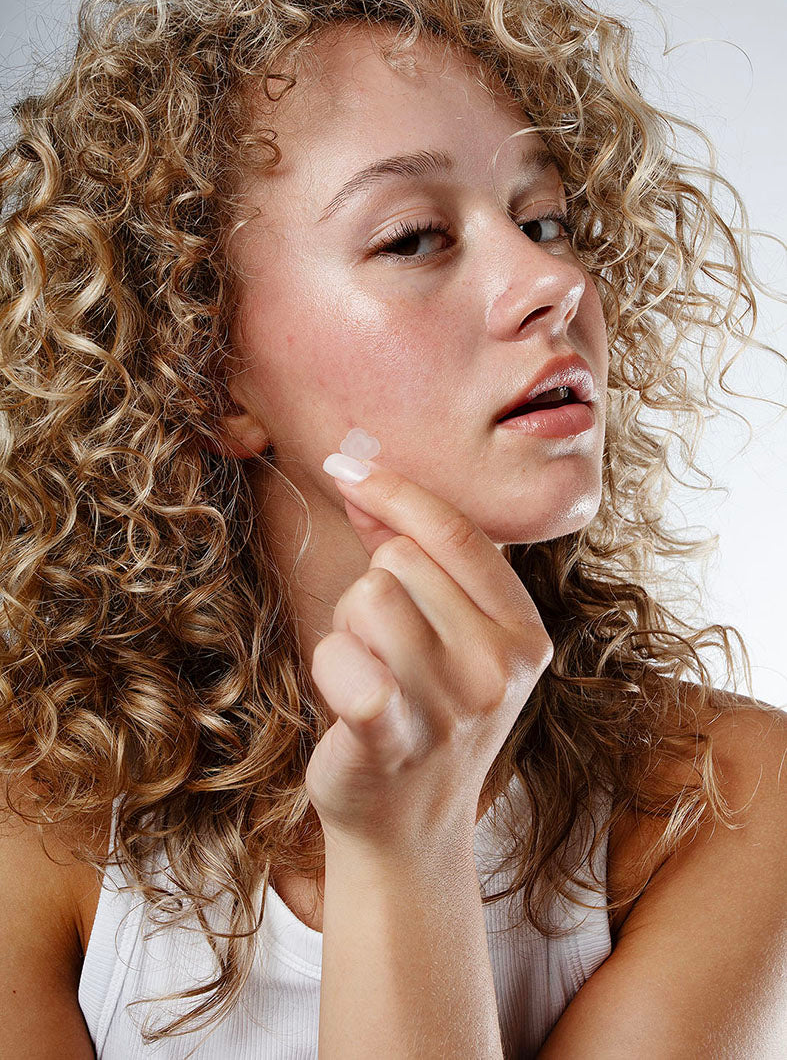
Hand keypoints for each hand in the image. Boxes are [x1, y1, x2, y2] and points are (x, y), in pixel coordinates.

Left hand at [305, 456, 553, 858]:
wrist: (407, 827)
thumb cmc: (420, 712)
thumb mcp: (444, 634)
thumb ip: (414, 553)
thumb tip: (364, 474)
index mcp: (524, 633)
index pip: (457, 532)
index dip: (395, 489)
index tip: (347, 466)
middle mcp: (500, 667)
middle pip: (400, 561)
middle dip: (373, 590)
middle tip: (382, 649)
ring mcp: (453, 707)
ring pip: (367, 597)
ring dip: (348, 630)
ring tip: (369, 677)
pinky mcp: (396, 737)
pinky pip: (346, 659)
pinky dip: (332, 665)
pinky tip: (348, 700)